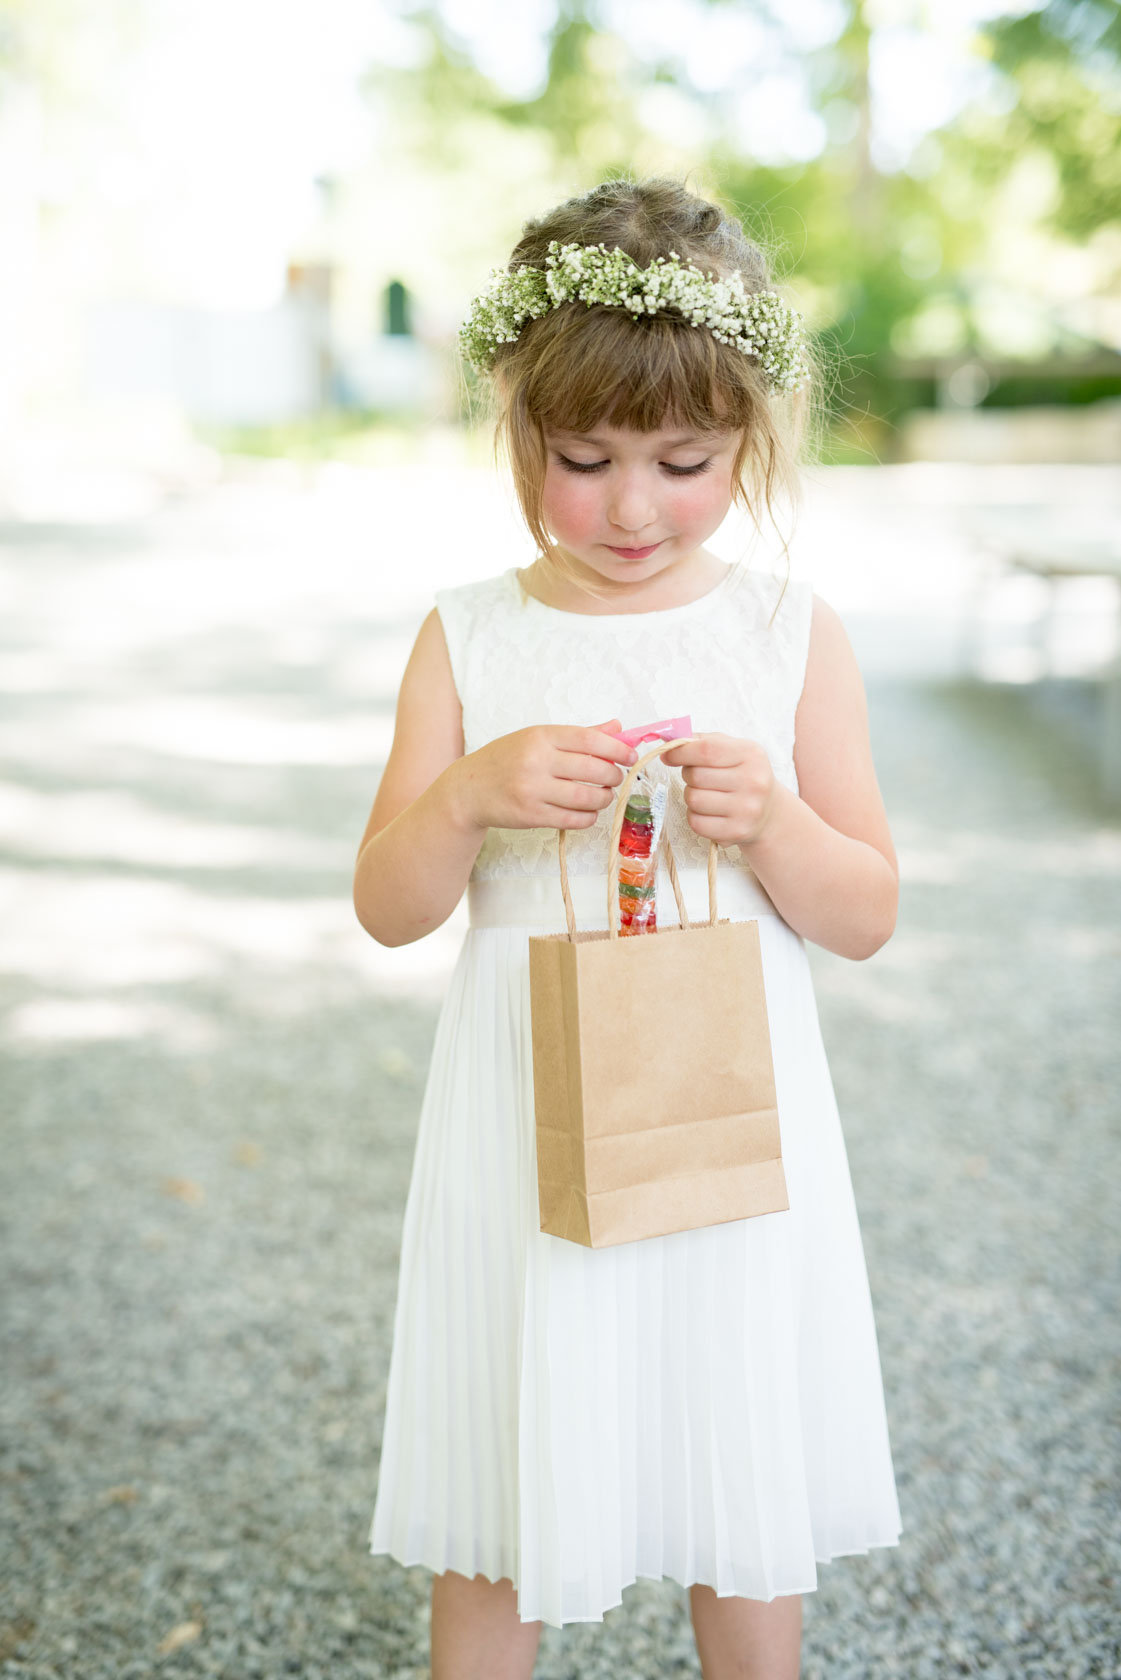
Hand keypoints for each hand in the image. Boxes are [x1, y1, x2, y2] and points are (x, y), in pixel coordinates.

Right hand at [452, 718, 637, 832]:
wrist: (469, 789)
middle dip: (613, 776)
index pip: (589, 739)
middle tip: (616, 778)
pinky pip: (574, 819)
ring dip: (603, 798)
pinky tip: (587, 810)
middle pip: (593, 769)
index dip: (617, 748)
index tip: (630, 756)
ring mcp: (533, 790)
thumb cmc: (506, 760)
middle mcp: (536, 761)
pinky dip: (588, 816)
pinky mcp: (531, 816)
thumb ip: (578, 734)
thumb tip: (616, 726)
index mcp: (540, 736)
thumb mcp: (536, 738)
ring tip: (603, 795)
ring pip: (587, 797)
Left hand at [659, 731, 777, 846]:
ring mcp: (747, 809)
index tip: (668, 755)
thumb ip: (703, 741)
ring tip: (705, 794)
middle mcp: (753, 781)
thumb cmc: (742, 774)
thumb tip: (670, 742)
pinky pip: (696, 822)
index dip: (680, 752)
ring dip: (691, 796)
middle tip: (697, 777)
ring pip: (693, 799)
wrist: (769, 810)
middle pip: (696, 776)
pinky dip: (694, 816)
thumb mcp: (732, 749)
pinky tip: (708, 811)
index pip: (707, 750)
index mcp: (751, 754)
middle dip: (688, 774)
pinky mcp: (737, 831)